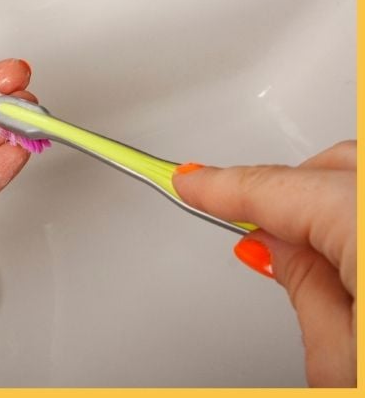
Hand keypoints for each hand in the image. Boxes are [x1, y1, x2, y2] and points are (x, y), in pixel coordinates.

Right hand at [172, 141, 355, 386]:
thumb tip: (274, 247)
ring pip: (361, 176)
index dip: (221, 186)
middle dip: (284, 190)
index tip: (185, 180)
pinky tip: (347, 249)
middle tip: (246, 229)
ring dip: (327, 202)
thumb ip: (303, 288)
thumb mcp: (340, 364)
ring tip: (304, 253)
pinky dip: (355, 216)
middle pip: (331, 167)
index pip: (277, 190)